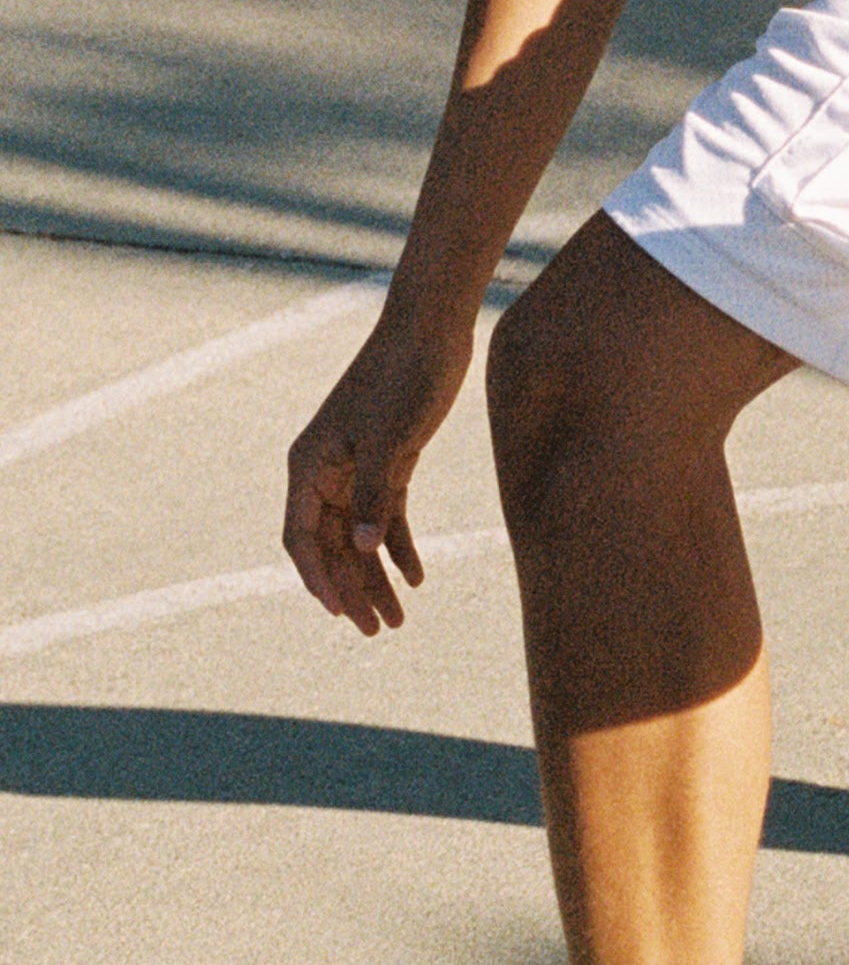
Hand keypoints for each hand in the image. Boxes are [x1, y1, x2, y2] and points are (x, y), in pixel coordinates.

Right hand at [283, 320, 470, 634]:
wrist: (430, 333)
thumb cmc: (402, 378)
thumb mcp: (389, 440)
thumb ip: (373, 494)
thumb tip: (362, 547)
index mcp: (309, 465)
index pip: (301, 537)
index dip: (318, 578)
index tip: (341, 614)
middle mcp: (325, 471)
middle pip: (332, 545)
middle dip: (353, 589)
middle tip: (380, 631)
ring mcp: (356, 469)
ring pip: (360, 537)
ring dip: (377, 577)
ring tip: (399, 619)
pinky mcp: (389, 463)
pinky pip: (386, 516)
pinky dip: (399, 546)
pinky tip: (417, 578)